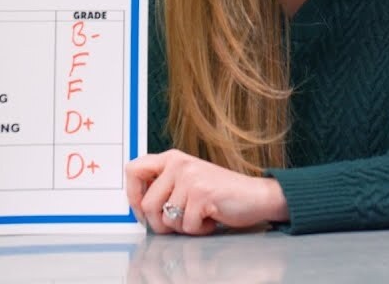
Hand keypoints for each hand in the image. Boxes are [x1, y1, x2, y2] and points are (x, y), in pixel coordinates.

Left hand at [124, 149, 288, 235]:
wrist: (256, 196)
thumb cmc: (220, 193)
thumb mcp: (187, 181)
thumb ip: (164, 185)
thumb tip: (137, 205)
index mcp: (172, 158)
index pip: (133, 170)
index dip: (132, 195)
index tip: (143, 210)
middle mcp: (179, 163)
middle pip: (147, 204)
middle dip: (160, 223)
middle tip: (180, 221)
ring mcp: (191, 177)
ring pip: (166, 219)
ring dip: (182, 227)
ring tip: (199, 216)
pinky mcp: (202, 193)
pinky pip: (186, 225)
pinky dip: (198, 230)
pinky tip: (210, 218)